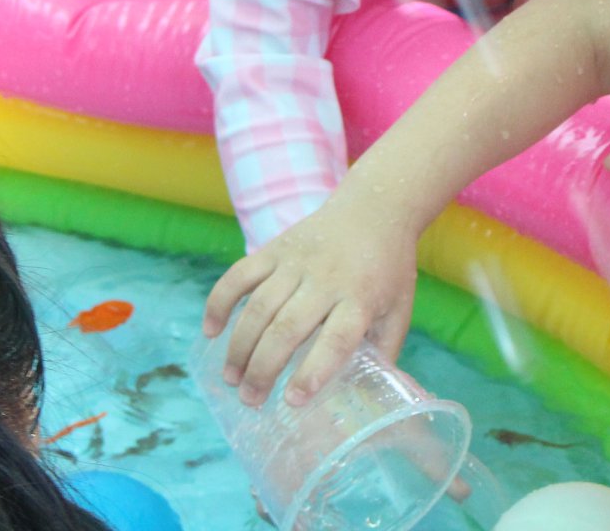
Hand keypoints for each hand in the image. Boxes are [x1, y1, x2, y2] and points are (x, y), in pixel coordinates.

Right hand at [203, 192, 420, 406]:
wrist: (375, 208)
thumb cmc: (388, 268)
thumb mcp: (399, 309)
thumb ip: (384, 351)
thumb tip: (372, 399)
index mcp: (360, 298)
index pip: (336, 339)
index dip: (313, 371)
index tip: (293, 401)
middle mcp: (326, 279)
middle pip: (287, 327)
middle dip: (263, 369)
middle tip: (250, 399)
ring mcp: (297, 262)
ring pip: (258, 306)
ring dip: (239, 346)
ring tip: (231, 379)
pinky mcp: (276, 248)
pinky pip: (240, 274)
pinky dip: (220, 302)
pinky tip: (210, 331)